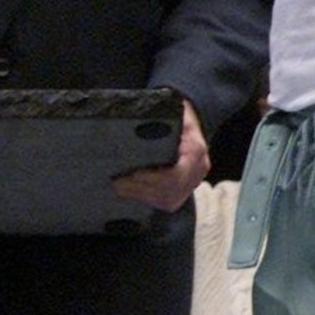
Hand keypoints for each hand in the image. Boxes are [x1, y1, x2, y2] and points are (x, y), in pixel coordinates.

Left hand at [111, 98, 208, 212]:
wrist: (191, 124)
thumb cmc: (177, 116)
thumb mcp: (172, 113)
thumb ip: (158, 121)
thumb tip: (132, 125)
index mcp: (195, 151)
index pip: (176, 174)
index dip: (152, 178)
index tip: (132, 174)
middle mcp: (197, 171)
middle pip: (169, 191)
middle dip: (140, 189)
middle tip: (116, 182)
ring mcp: (192, 183)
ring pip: (166, 200)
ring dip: (140, 195)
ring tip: (119, 187)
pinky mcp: (185, 191)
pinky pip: (166, 202)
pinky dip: (146, 198)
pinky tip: (129, 191)